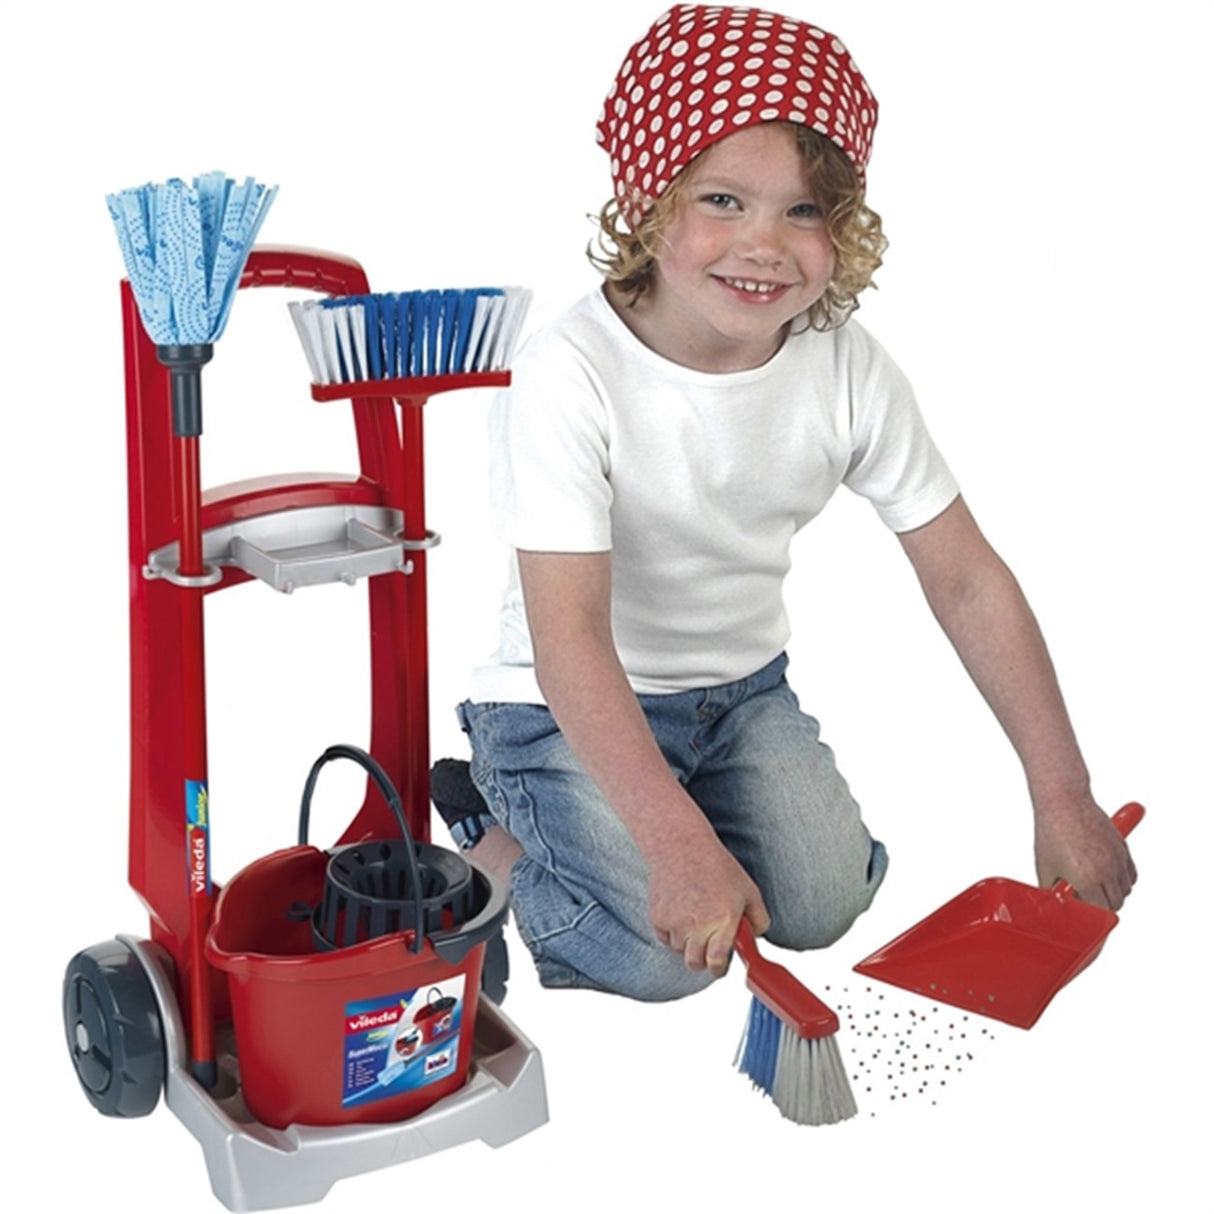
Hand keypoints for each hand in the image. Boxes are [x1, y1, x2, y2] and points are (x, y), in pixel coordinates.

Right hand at [646, 824, 770, 977]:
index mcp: (723, 919)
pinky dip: (672, 932)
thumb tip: (755, 939)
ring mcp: (675, 923)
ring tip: (695, 918)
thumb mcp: (749, 890)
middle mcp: (698, 925)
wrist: (681, 846)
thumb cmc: (716, 866)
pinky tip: (681, 911)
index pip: (717, 963)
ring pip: (680, 951)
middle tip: (709, 944)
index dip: (719, 967)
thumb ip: (759, 919)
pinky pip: (665, 938)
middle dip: (704, 959)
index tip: (720, 964)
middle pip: (696, 964)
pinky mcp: (658, 918)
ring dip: (688, 943)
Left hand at [1033, 793, 1137, 909]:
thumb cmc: (1052, 831)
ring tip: (1093, 882)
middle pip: (1116, 903)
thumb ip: (1053, 890)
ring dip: (1113, 891)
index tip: (1084, 915)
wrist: (1064, 801)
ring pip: (1126, 888)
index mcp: (1087, 879)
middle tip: (1085, 898)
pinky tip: (1105, 873)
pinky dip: (1122, 878)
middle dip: (1102, 905)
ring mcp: (1117, 858)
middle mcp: (1107, 870)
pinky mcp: (1123, 847)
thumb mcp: (1045, 866)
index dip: (1092, 915)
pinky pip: (1131, 873)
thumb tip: (1055, 904)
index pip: (1101, 912)